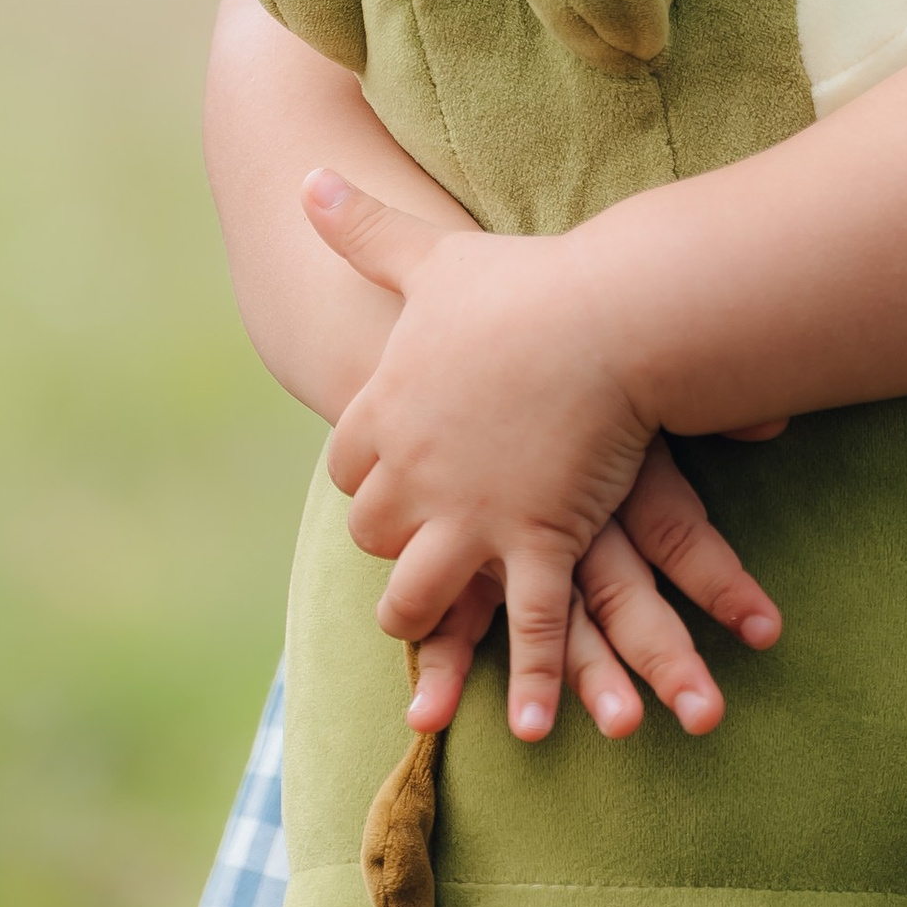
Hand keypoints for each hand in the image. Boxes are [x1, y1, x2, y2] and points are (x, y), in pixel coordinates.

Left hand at [306, 172, 780, 745]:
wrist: (602, 317)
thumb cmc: (523, 283)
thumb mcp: (428, 254)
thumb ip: (362, 228)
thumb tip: (304, 179)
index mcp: (382, 413)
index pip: (348, 467)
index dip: (366, 478)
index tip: (378, 487)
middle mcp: (410, 478)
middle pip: (376, 536)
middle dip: (392, 554)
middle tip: (405, 573)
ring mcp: (469, 520)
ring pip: (425, 593)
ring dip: (430, 628)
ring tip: (433, 658)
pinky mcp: (533, 546)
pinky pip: (524, 629)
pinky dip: (525, 682)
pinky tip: (525, 727)